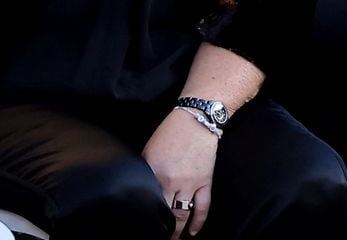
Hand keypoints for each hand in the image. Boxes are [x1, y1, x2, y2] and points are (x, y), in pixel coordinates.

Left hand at [142, 108, 217, 238]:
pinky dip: (198, 223)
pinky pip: (202, 208)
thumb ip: (147, 169)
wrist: (196, 119)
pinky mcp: (204, 183)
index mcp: (154, 171)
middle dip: (160, 229)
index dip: (144, 214)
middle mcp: (170, 181)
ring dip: (177, 231)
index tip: (142, 224)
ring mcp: (189, 184)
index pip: (147, 199)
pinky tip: (193, 232)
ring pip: (181, 216)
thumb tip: (142, 185)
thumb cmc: (171, 130)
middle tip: (157, 236)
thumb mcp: (150, 148)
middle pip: (164, 213)